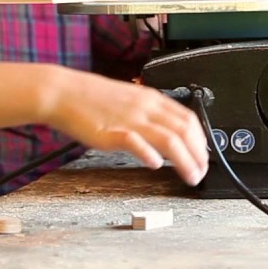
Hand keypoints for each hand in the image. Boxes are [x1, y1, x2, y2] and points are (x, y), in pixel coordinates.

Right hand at [46, 70, 208, 185]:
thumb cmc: (91, 99)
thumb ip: (149, 115)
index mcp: (151, 99)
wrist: (63, 92)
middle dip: (199, 154)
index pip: (188, 118)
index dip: (201, 140)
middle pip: (185, 130)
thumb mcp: (129, 100)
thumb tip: (167, 132)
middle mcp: (145, 108)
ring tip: (191, 176)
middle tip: (202, 171)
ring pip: (170, 139)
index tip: (204, 155)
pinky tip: (155, 165)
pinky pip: (137, 143)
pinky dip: (151, 155)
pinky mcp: (112, 132)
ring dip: (185, 161)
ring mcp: (130, 119)